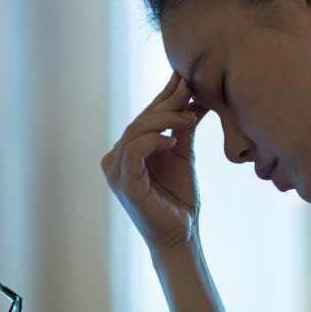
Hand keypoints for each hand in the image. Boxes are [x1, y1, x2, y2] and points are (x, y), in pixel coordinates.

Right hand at [101, 72, 206, 252]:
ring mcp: (116, 171)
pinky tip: (173, 140)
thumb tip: (194, 96)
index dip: (163, 96)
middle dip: (166, 102)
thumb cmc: (179, 199)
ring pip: (135, 131)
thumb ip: (182, 127)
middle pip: (139, 120)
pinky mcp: (123, 183)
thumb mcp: (182, 154)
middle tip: (190, 88)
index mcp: (127, 151)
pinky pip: (134, 150)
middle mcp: (116, 159)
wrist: (182, 234)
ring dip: (164, 119)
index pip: (144, 118)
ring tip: (189, 117)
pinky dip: (153, 140)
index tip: (184, 77)